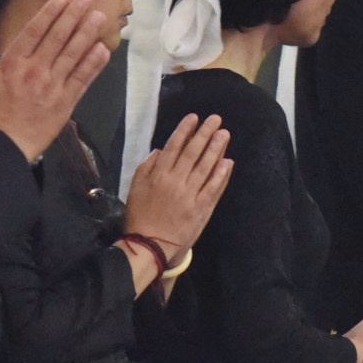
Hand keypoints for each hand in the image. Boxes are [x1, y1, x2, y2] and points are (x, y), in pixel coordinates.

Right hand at [0, 0, 110, 161]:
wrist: (1, 148)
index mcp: (12, 63)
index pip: (35, 31)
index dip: (51, 13)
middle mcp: (35, 70)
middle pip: (58, 38)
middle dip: (74, 16)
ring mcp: (52, 87)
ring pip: (73, 55)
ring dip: (87, 34)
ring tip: (100, 17)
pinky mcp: (65, 103)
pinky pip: (82, 80)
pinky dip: (93, 65)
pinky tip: (103, 50)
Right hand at [124, 113, 233, 248]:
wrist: (150, 245)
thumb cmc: (140, 216)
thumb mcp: (135, 188)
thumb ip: (146, 167)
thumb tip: (161, 150)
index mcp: (158, 175)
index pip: (174, 147)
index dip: (185, 130)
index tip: (194, 118)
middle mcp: (176, 181)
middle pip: (193, 152)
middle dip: (205, 134)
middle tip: (216, 119)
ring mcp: (190, 195)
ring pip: (205, 167)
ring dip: (216, 149)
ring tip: (224, 134)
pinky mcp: (201, 208)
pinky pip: (213, 188)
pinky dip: (221, 175)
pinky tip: (228, 162)